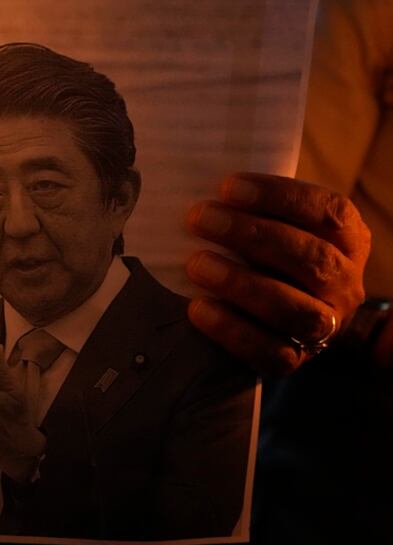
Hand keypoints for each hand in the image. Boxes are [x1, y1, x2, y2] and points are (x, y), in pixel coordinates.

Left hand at [185, 173, 368, 376]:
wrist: (287, 320)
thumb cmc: (272, 256)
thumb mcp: (278, 226)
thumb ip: (254, 210)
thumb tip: (196, 185)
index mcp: (348, 239)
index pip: (327, 211)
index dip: (278, 197)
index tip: (228, 187)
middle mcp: (346, 283)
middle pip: (310, 258)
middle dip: (251, 235)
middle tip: (199, 218)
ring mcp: (326, 326)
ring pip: (295, 309)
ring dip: (241, 283)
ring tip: (196, 264)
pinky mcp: (296, 359)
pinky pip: (270, 352)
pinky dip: (231, 330)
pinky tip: (198, 308)